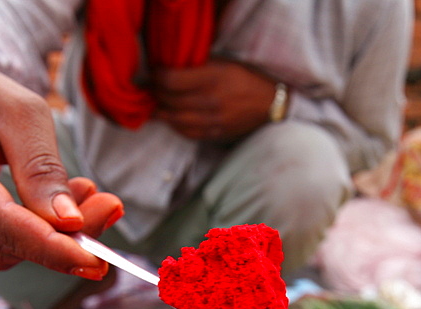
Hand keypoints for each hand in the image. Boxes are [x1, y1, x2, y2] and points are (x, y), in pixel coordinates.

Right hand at [0, 51, 123, 278]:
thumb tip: (69, 223)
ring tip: (72, 194)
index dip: (47, 246)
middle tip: (108, 205)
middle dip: (60, 237)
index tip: (95, 261)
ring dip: (44, 237)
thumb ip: (42, 167)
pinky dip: (21, 239)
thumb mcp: (21, 112)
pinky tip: (36, 208)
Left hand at [152, 60, 277, 141]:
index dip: (157, 77)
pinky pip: (187, 132)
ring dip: (161, 112)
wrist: (270, 103)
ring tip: (155, 105)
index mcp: (213, 78)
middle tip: (150, 89)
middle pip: (169, 101)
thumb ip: (198, 65)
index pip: (171, 80)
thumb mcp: (224, 63)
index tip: (154, 73)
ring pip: (175, 120)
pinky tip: (171, 119)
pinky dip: (175, 125)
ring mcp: (213, 120)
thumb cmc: (246, 78)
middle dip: (155, 94)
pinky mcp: (215, 133)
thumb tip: (171, 66)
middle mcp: (211, 100)